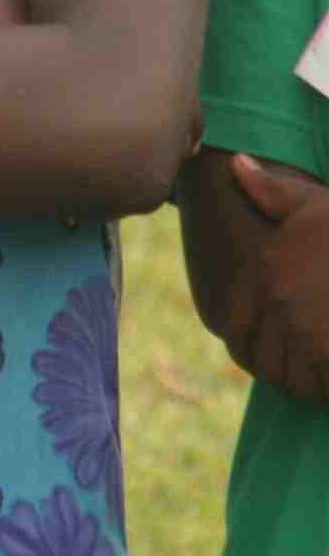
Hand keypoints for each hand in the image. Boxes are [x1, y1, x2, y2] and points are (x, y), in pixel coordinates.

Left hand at [233, 155, 328, 406]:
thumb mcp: (316, 203)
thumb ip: (273, 191)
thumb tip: (235, 163)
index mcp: (265, 274)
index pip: (236, 333)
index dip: (254, 347)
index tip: (282, 345)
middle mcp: (277, 304)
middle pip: (261, 361)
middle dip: (281, 368)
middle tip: (307, 364)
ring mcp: (305, 330)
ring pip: (288, 378)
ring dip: (303, 383)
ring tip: (321, 375)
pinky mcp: (327, 354)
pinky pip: (315, 389)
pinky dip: (321, 391)